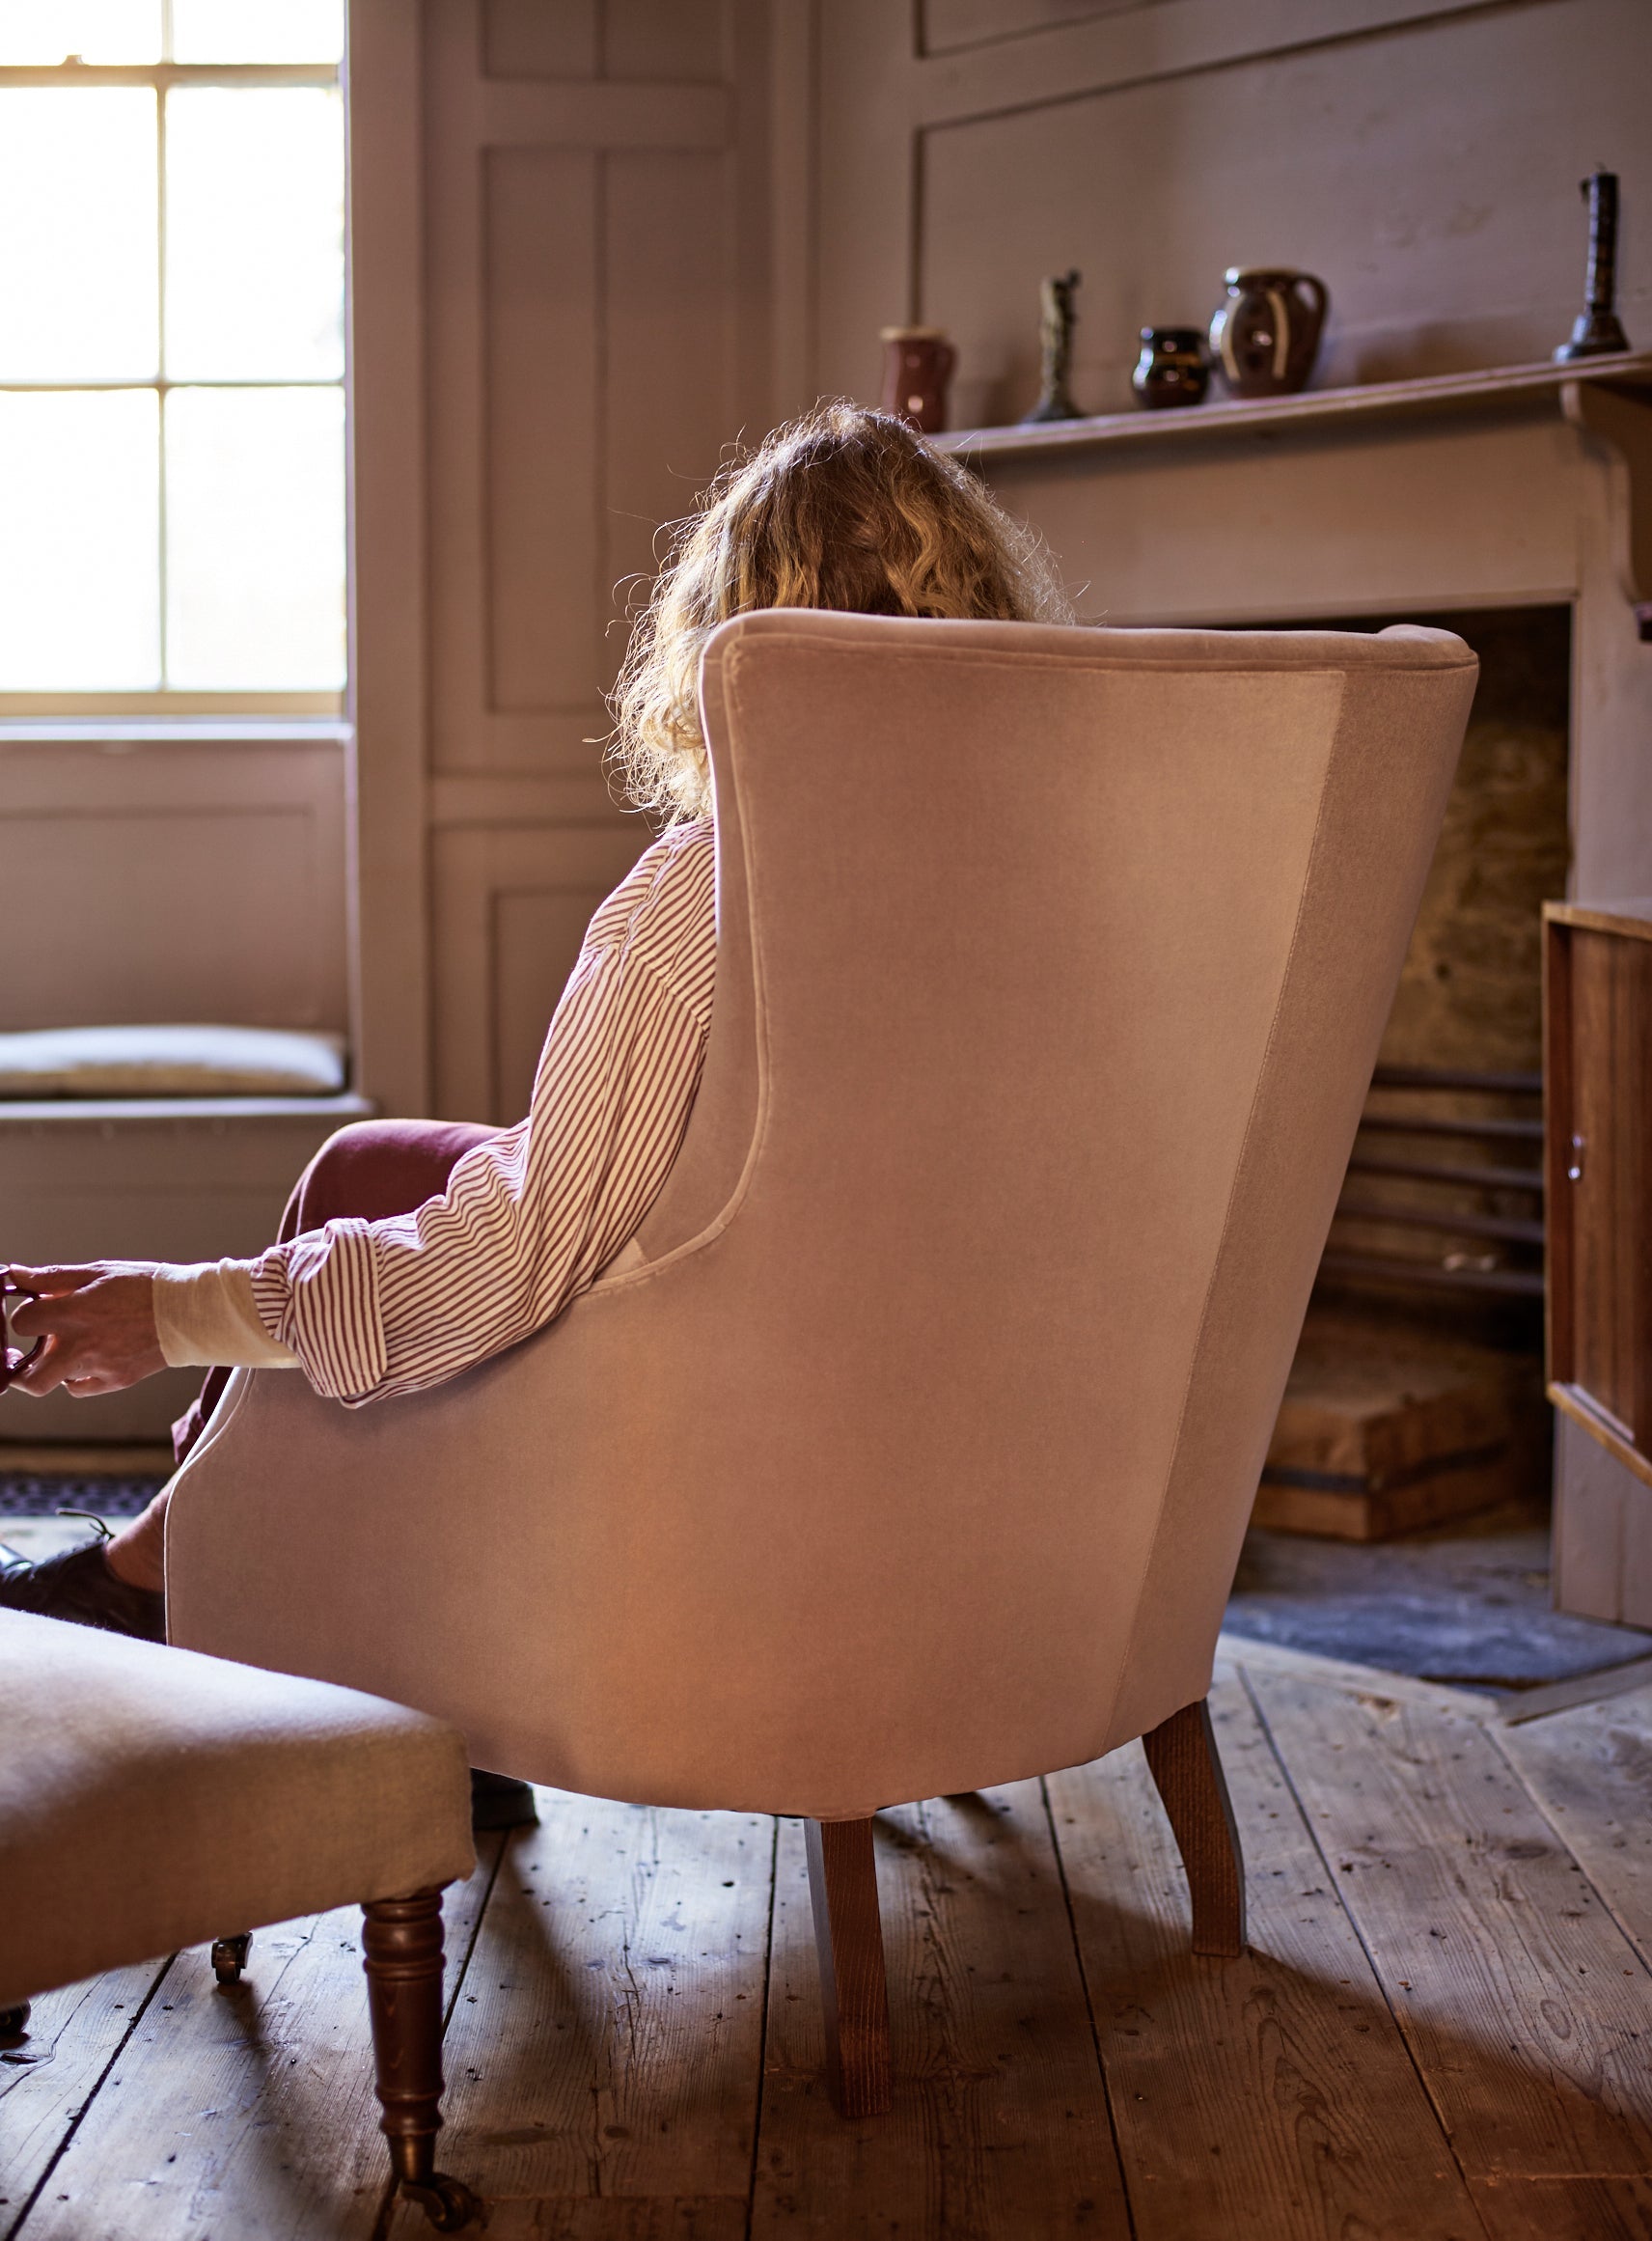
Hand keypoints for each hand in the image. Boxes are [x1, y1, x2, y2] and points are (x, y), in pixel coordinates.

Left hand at [4, 1263, 166, 1397]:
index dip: (23, 1316)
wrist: (188, 1312)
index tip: (33, 1311)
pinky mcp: (115, 1380)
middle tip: (20, 1355)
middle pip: (28, 1377)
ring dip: (48, 1370)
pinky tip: (86, 1358)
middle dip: (18, 1368)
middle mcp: (82, 1345)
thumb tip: (15, 1275)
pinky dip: (75, 1377)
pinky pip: (79, 1388)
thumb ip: (52, 1277)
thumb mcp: (98, 1272)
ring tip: (58, 1353)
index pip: (23, 1323)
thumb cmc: (145, 1287)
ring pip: (52, 1384)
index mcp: (74, 1313)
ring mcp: (98, 1367)